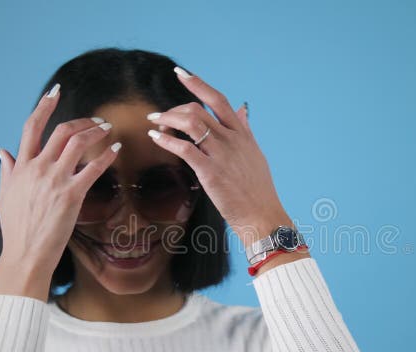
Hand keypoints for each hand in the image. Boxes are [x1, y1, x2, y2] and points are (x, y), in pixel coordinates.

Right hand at [0, 84, 121, 273]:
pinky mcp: (72, 194)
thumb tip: (3, 152)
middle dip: (82, 120)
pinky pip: (93, 169)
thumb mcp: (5, 195)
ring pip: (78, 143)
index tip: (55, 92)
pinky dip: (107, 157)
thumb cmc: (17, 228)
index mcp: (21, 166)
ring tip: (108, 129)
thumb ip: (7, 170)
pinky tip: (116, 151)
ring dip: (97, 132)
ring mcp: (55, 180)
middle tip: (97, 120)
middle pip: (62, 130)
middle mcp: (38, 168)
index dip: (44, 106)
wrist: (25, 253)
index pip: (31, 127)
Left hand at [147, 66, 291, 245]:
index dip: (198, 83)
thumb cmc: (257, 188)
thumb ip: (245, 129)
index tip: (180, 73)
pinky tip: (156, 138)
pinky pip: (185, 149)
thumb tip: (243, 109)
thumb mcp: (255, 153)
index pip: (219, 100)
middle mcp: (231, 140)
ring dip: (167, 119)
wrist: (261, 214)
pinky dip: (167, 140)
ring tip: (155, 124)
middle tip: (159, 116)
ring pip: (190, 123)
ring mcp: (221, 155)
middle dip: (173, 109)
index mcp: (242, 134)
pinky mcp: (211, 172)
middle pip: (198, 110)